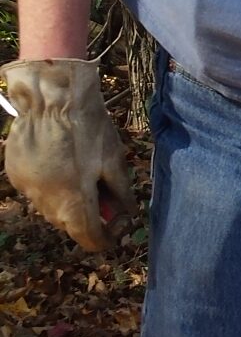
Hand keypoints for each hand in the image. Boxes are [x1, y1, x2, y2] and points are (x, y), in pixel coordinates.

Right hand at [2, 59, 134, 252]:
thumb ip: (121, 193)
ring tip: (79, 176)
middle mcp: (47, 202)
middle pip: (69, 225)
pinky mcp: (16, 175)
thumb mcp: (113, 160)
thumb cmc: (87, 126)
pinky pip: (36, 190)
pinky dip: (49, 186)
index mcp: (75, 202)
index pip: (89, 239)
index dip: (105, 239)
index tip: (114, 232)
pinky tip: (58, 164)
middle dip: (87, 218)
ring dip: (66, 202)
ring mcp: (28, 189)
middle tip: (102, 197)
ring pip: (51, 209)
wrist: (50, 97)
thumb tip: (127, 213)